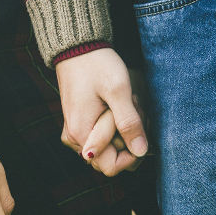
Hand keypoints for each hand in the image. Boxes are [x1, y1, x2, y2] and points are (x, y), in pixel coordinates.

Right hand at [57, 48, 147, 173]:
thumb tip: (141, 152)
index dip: (131, 156)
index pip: (110, 168)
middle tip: (136, 109)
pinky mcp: (77, 123)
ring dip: (122, 133)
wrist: (77, 46)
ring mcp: (74, 132)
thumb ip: (130, 123)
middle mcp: (75, 139)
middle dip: (128, 141)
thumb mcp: (119, 91)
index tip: (140, 130)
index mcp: (83, 134)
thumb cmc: (98, 65)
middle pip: (109, 159)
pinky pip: (99, 138)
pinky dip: (113, 127)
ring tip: (129, 104)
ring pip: (106, 148)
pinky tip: (118, 107)